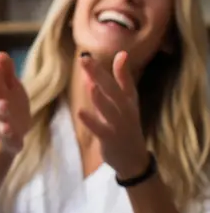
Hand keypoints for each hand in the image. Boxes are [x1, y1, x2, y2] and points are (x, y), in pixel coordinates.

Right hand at [0, 52, 31, 154]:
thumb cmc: (10, 101)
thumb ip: (6, 70)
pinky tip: (17, 140)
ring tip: (6, 119)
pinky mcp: (11, 139)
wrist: (11, 130)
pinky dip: (12, 140)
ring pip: (0, 123)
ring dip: (2, 120)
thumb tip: (0, 54)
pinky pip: (11, 141)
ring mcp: (4, 124)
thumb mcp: (10, 84)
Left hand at [77, 51, 148, 178]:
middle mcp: (126, 110)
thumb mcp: (128, 101)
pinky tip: (80, 112)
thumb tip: (120, 54)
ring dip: (99, 97)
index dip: (121, 68)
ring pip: (108, 110)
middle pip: (113, 91)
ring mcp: (119, 125)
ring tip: (89, 83)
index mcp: (129, 100)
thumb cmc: (127, 124)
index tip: (119, 53)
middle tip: (85, 60)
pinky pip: (99, 129)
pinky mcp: (109, 139)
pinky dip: (90, 121)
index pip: (126, 82)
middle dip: (99, 75)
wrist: (133, 159)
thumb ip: (123, 78)